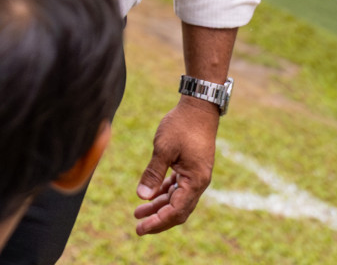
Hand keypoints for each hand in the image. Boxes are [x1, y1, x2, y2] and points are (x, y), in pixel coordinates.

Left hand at [134, 98, 219, 235]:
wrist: (198, 107)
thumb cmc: (181, 125)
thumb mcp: (163, 148)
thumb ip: (153, 173)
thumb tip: (142, 196)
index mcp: (195, 180)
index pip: (175, 211)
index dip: (158, 221)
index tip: (140, 227)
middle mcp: (198, 182)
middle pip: (178, 210)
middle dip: (158, 219)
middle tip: (138, 226)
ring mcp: (196, 176)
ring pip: (177, 199)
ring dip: (159, 207)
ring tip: (138, 212)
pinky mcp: (191, 169)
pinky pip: (178, 188)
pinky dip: (164, 193)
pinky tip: (150, 195)